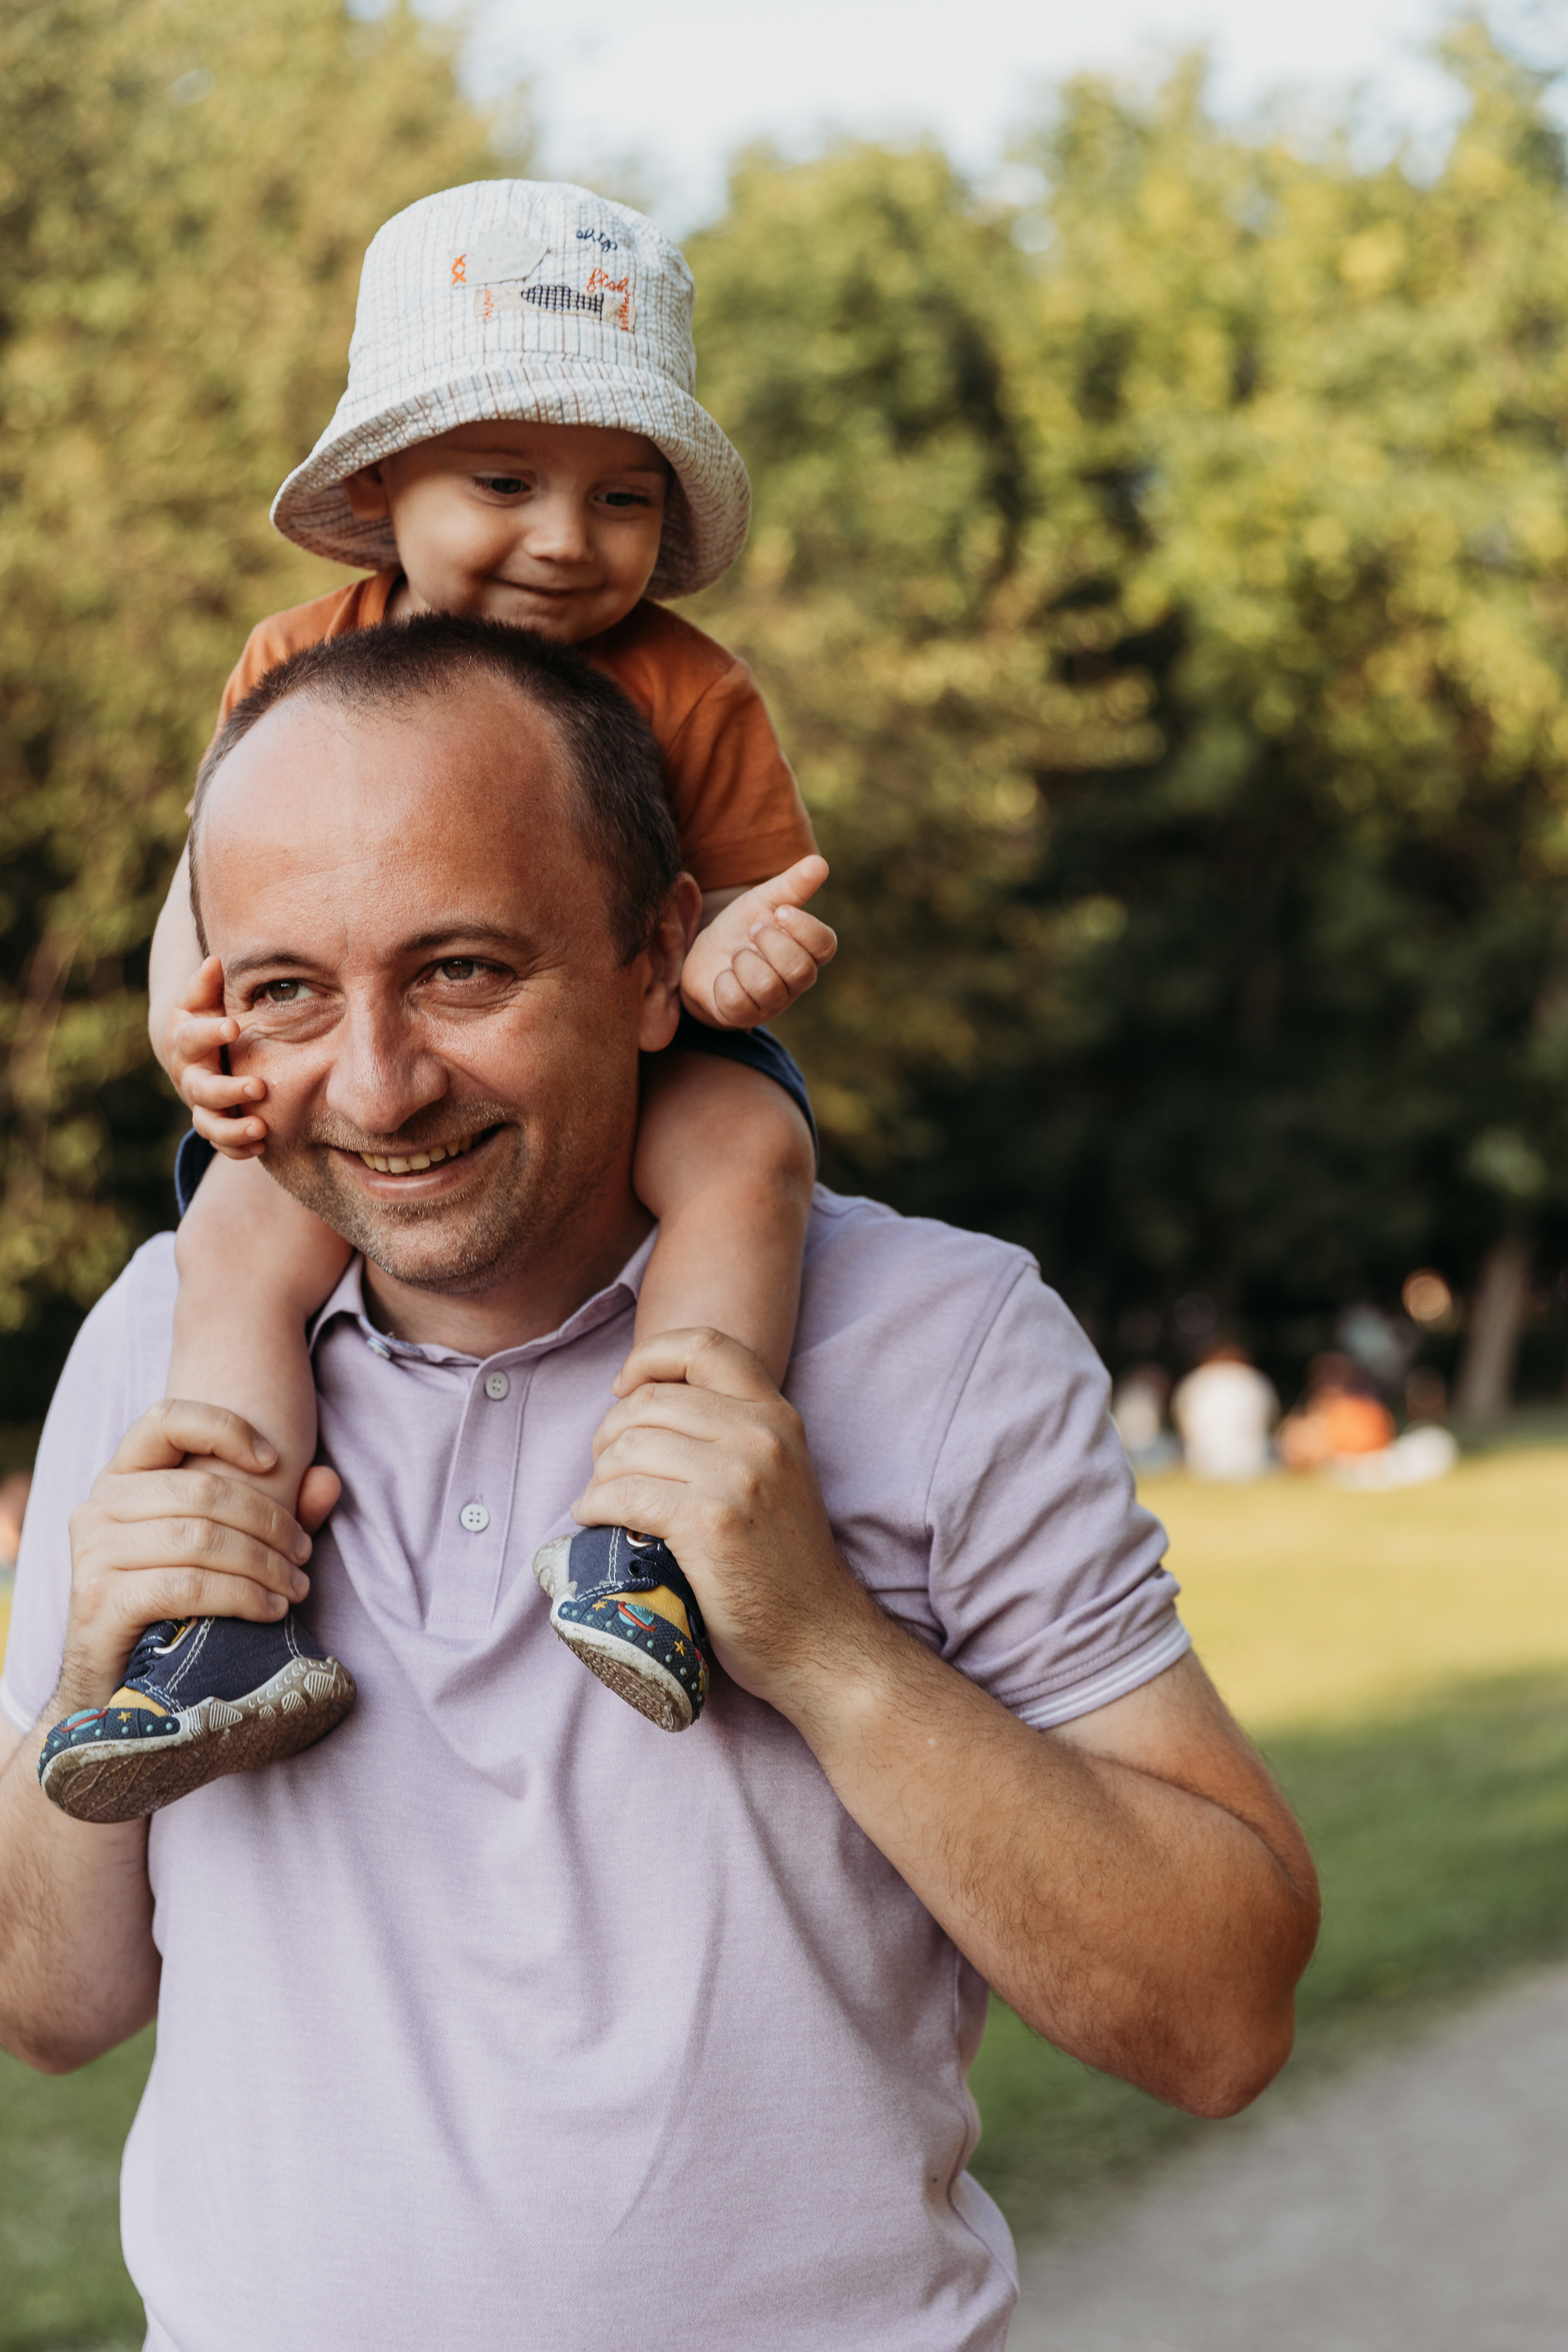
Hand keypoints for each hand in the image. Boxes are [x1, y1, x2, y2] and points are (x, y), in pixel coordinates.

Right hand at [58, 1401, 339, 1713]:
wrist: (118, 1691)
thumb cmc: (177, 1608)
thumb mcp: (224, 1550)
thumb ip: (274, 1513)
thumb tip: (328, 1479)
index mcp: (122, 1477)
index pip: (166, 1419)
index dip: (225, 1427)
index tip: (275, 1461)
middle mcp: (98, 1506)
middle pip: (202, 1490)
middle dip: (270, 1522)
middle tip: (303, 1555)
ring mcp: (93, 1553)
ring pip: (200, 1539)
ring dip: (264, 1564)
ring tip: (295, 1588)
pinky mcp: (100, 1601)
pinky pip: (187, 1586)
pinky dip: (241, 1596)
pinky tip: (270, 1611)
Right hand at [159, 955, 270, 1158]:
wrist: (187, 1048)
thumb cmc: (202, 1016)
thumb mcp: (200, 998)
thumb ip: (206, 984)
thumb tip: (214, 962)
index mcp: (185, 1041)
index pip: (193, 1037)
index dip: (210, 1033)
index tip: (234, 1026)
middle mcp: (189, 1076)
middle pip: (201, 1089)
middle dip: (228, 1090)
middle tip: (258, 1087)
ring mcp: (199, 1103)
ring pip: (208, 1123)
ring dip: (232, 1130)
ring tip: (260, 1129)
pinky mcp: (212, 1121)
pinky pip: (221, 1143)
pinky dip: (237, 1149)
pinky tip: (261, 1148)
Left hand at [577, 1328, 877, 1720]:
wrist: (817, 1637)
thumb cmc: (783, 1565)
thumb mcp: (777, 1475)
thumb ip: (731, 1434)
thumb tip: (642, 1408)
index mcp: (777, 1416)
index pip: (704, 1345)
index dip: (650, 1357)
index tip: (625, 1387)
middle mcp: (760, 1436)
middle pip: (649, 1402)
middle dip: (610, 1433)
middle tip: (606, 1470)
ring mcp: (737, 1478)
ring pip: (628, 1447)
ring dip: (598, 1477)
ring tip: (602, 1502)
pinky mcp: (708, 1524)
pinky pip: (623, 1495)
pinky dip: (593, 1507)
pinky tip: (592, 1521)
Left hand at [680, 855, 835, 1028]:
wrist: (702, 957)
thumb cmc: (740, 930)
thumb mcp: (761, 901)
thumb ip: (791, 885)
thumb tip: (820, 863)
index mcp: (806, 952)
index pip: (825, 945)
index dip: (805, 927)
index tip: (780, 912)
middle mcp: (794, 982)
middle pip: (800, 969)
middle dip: (771, 943)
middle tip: (752, 930)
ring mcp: (770, 1003)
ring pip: (768, 987)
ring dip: (746, 962)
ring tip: (737, 952)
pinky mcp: (741, 1016)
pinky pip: (738, 1003)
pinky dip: (725, 982)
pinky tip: (723, 974)